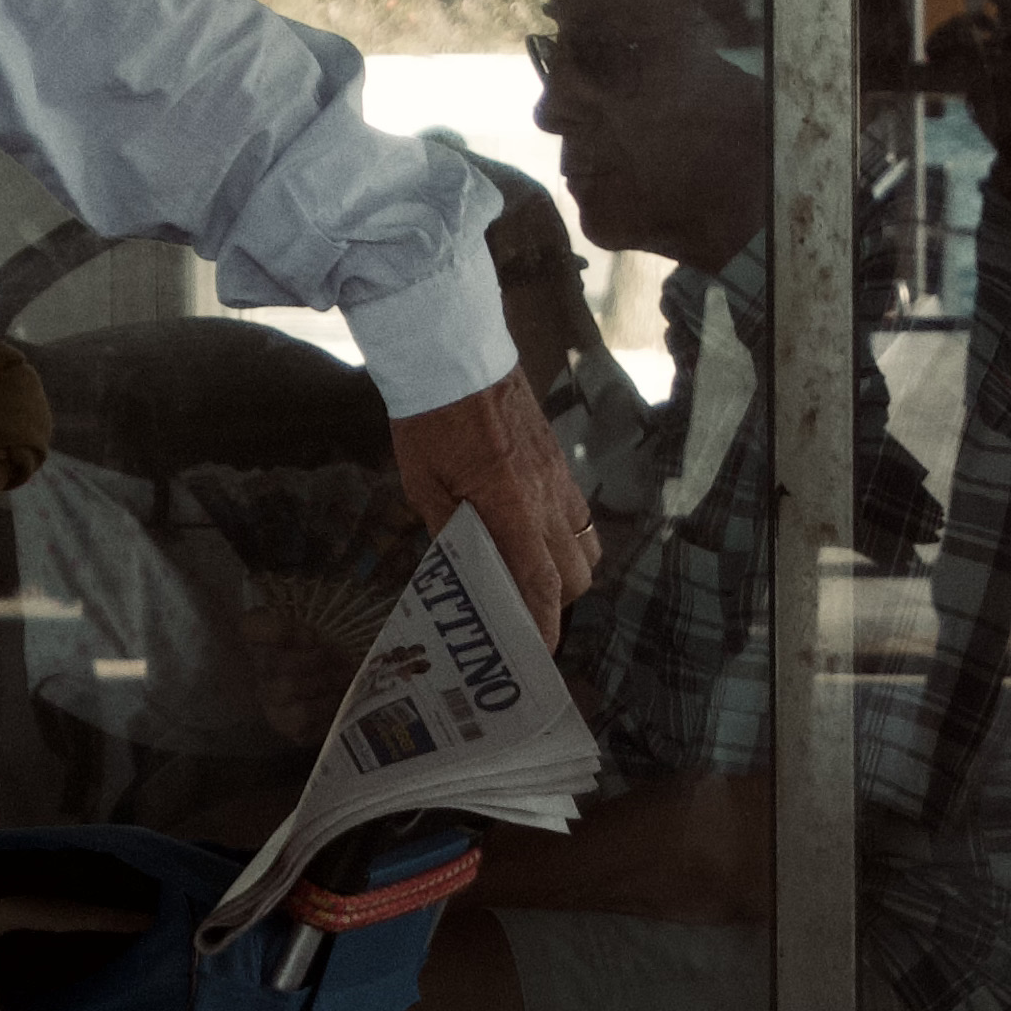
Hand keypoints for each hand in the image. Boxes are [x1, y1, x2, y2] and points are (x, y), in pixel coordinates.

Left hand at [390, 360, 595, 648]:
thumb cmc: (431, 421)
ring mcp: (560, 480)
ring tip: (531, 578)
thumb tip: (462, 569)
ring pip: (587, 546)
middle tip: (520, 613)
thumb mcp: (423, 483)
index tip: (539, 653)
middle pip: (577, 574)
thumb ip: (448, 530)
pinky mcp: (560, 464)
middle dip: (557, 602)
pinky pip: (579, 515)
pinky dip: (566, 538)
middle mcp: (547, 498)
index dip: (544, 623)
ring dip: (567, 570)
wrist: (458, 356)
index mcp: (511, 507)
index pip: (542, 582)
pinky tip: (534, 538)